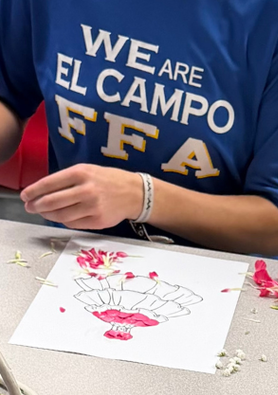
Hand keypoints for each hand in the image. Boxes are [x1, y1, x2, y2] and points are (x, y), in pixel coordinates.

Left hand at [21, 164, 143, 229]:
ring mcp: (93, 207)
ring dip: (48, 215)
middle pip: (51, 202)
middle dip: (37, 206)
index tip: (25, 196)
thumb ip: (66, 179)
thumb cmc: (109, 180)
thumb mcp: (88, 171)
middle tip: (31, 207)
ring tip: (45, 213)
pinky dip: (64, 221)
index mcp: (81, 173)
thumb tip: (41, 193)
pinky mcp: (98, 221)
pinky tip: (64, 216)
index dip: (33, 191)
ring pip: (60, 215)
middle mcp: (86, 190)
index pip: (49, 184)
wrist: (136, 193)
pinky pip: (73, 224)